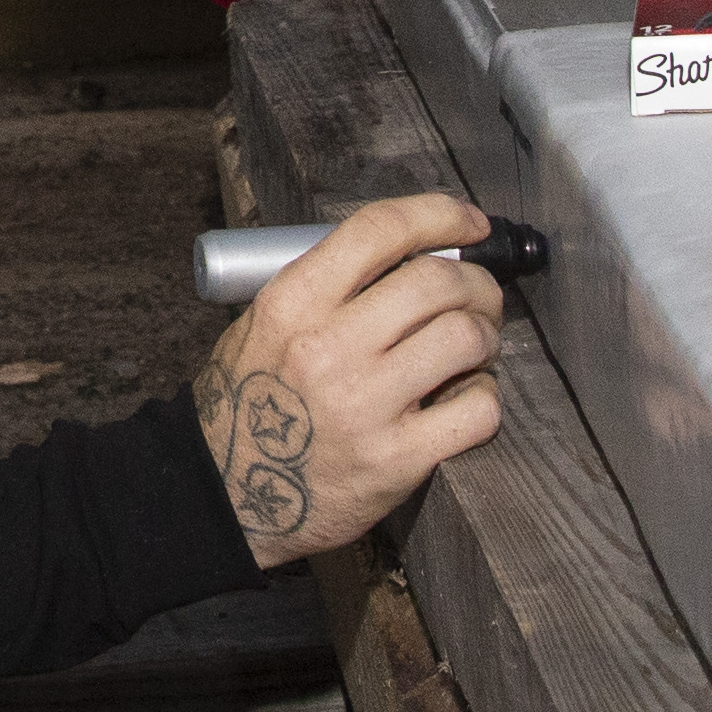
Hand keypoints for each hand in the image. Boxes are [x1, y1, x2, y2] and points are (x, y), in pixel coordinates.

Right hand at [189, 191, 504, 567]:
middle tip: (480, 297)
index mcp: (292, 303)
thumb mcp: (263, 324)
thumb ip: (326, 287)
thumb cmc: (248, 402)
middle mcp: (328, 348)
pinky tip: (468, 398)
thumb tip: (411, 255)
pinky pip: (476, 411)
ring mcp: (364, 407)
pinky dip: (485, 397)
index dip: (438, 216)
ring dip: (485, 337)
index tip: (469, 224)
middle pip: (436, 283)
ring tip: (476, 347)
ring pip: (465, 339)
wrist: (225, 495)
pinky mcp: (396, 461)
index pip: (379, 230)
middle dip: (477, 283)